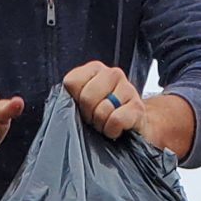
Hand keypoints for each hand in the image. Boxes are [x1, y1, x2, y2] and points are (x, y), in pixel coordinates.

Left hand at [63, 64, 195, 159]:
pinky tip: (116, 129)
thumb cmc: (104, 115)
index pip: (72, 82)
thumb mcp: (84, 103)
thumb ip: (72, 97)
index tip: (82, 107)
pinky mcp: (138, 107)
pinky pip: (116, 120)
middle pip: (87, 97)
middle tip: (95, 119)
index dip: (74, 101)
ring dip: (101, 125)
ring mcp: (128, 88)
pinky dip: (112, 131)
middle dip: (88, 115)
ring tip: (106, 123)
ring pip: (102, 110)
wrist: (133, 127)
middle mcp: (112, 74)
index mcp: (95, 69)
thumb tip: (63, 103)